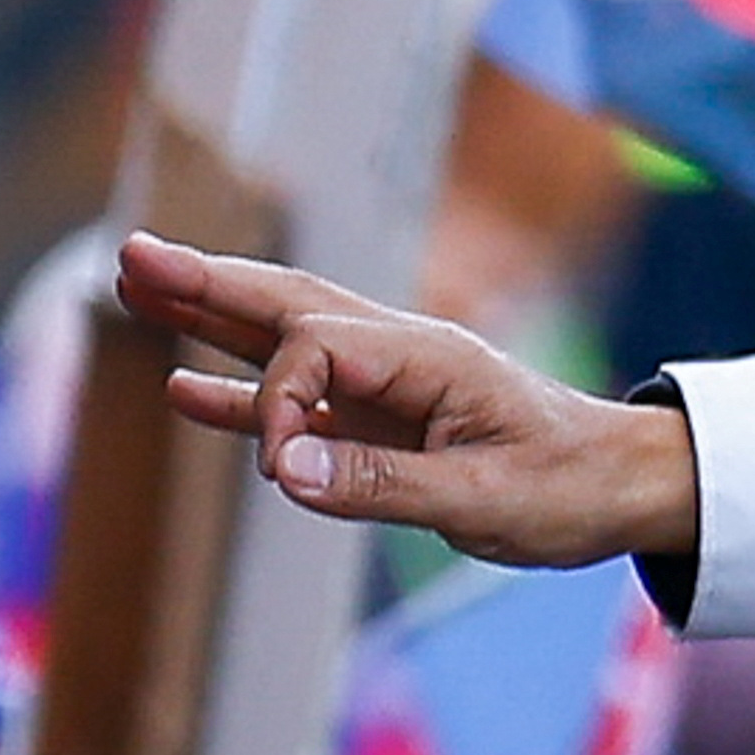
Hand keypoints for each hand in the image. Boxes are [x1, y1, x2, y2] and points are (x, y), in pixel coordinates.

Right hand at [130, 234, 699, 569]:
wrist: (625, 488)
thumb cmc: (569, 490)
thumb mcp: (483, 500)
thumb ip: (379, 486)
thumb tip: (284, 470)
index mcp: (427, 356)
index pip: (313, 348)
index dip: (275, 402)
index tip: (282, 469)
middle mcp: (401, 353)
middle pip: (284, 304)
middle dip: (206, 283)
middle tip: (129, 254)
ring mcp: (388, 383)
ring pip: (282, 338)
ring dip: (209, 317)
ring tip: (134, 288)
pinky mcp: (383, 419)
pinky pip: (299, 397)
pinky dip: (240, 393)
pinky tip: (182, 388)